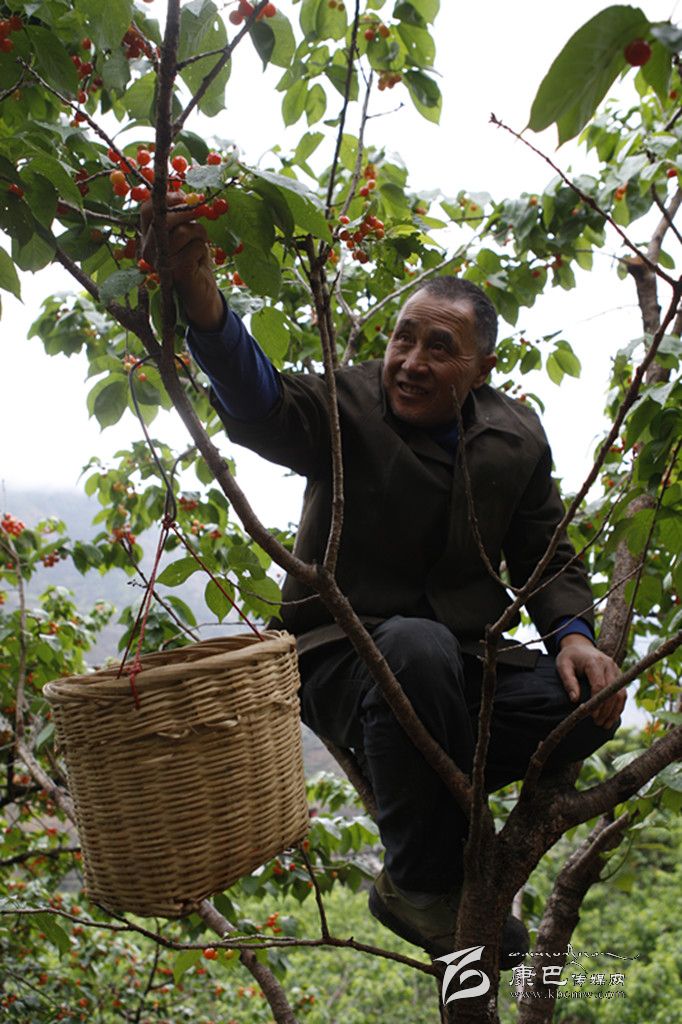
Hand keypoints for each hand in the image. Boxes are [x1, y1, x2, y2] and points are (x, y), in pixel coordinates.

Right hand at [139, 192, 224, 330]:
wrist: (201, 293)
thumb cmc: (193, 259)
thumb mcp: (186, 233)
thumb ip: (181, 217)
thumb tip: (186, 195)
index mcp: (147, 238)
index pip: (147, 210)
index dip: (165, 199)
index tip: (182, 196)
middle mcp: (148, 250)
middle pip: (163, 217)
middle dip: (185, 211)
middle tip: (199, 212)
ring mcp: (161, 262)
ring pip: (182, 231)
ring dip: (198, 233)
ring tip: (200, 243)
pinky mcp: (176, 271)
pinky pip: (194, 247)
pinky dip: (202, 249)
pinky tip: (199, 260)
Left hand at [555, 634, 624, 729]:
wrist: (580, 645)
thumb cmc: (570, 657)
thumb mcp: (563, 665)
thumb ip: (568, 681)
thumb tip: (574, 699)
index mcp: (595, 662)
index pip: (600, 685)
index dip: (597, 702)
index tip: (592, 715)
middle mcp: (609, 665)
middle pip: (612, 692)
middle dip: (606, 710)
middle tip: (598, 723)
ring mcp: (616, 670)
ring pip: (621, 694)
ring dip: (615, 711)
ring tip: (605, 724)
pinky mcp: (618, 675)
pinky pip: (622, 692)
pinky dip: (619, 706)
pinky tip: (612, 716)